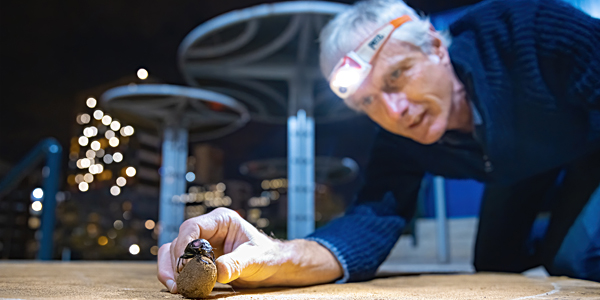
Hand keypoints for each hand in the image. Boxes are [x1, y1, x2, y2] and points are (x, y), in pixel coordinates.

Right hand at [157, 207, 342, 292]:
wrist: (274, 266)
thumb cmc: (268, 256)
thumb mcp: (255, 259)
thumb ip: (238, 263)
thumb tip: (218, 271)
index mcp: (221, 220)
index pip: (193, 226)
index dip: (184, 244)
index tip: (184, 264)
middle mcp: (208, 230)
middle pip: (179, 240)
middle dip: (174, 261)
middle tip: (176, 282)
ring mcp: (202, 244)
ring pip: (174, 253)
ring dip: (171, 270)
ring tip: (177, 288)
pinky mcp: (199, 259)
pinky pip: (180, 265)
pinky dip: (177, 276)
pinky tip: (181, 288)